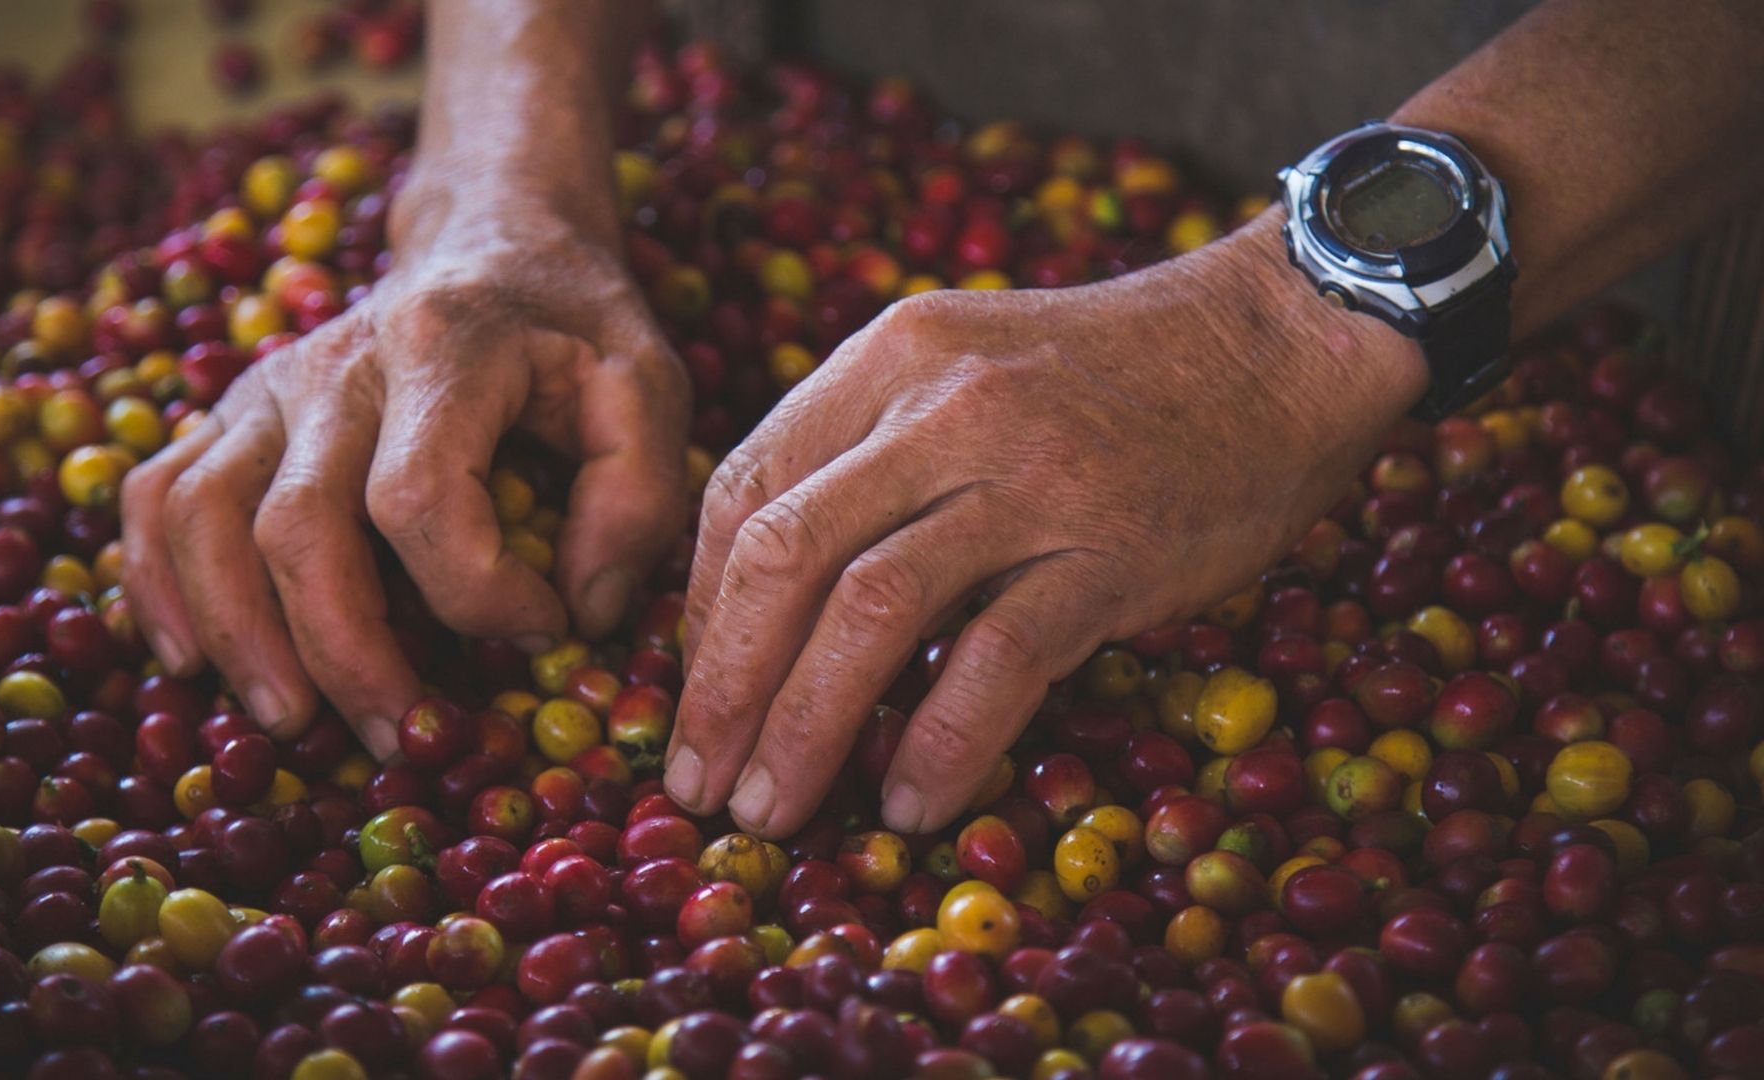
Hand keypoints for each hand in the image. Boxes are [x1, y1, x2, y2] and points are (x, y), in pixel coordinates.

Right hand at [121, 220, 689, 758]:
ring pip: (203, 521)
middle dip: (346, 654)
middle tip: (401, 740)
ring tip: (294, 722)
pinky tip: (193, 661)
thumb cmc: (575, 330)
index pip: (421, 498)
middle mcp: (334, 366)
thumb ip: (637, 498)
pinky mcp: (231, 412)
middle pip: (297, 529)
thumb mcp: (647, 388)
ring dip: (239, 637)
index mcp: (443, 350)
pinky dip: (158, 586)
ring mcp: (267, 387)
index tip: (545, 628)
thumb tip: (580, 615)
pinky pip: (156, 498)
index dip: (477, 593)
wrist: (491, 239)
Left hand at [663, 212, 1426, 837]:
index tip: (696, 689)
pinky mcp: (1112, 545)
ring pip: (869, 611)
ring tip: (772, 811)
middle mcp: (941, 407)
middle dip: (720, 686)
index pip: (744, 486)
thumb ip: (872, 451)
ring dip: (804, 728)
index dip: (699, 606)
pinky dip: (941, 743)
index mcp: (888, 358)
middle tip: (698, 783)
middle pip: (782, 556)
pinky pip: (999, 658)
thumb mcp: (964, 367)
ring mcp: (1028, 475)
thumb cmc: (1110, 374)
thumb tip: (774, 592)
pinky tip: (910, 805)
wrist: (1278, 341)